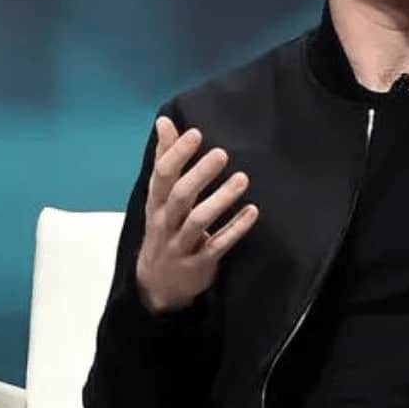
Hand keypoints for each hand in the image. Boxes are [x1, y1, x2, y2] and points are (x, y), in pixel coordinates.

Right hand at [135, 116, 258, 313]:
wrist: (157, 285)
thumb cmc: (163, 228)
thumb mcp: (159, 196)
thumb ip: (164, 159)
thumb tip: (164, 122)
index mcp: (155, 203)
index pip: (162, 175)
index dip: (177, 154)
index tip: (195, 133)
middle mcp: (165, 222)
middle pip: (179, 196)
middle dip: (199, 175)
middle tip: (222, 153)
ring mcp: (181, 245)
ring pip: (198, 221)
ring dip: (221, 200)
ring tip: (242, 179)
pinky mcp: (199, 264)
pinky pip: (218, 245)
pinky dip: (235, 228)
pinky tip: (253, 212)